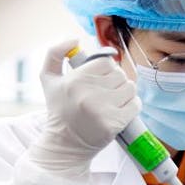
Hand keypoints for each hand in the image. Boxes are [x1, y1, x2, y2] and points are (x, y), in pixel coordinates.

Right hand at [28, 40, 140, 174]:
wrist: (65, 144)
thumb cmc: (59, 110)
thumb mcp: (48, 79)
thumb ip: (55, 53)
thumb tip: (74, 39)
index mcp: (75, 80)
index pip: (106, 62)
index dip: (105, 69)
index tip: (99, 79)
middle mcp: (89, 94)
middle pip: (119, 74)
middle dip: (114, 82)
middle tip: (104, 93)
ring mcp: (103, 109)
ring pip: (130, 87)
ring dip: (124, 93)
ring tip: (112, 102)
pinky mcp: (115, 123)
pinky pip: (136, 104)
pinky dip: (132, 106)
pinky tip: (119, 110)